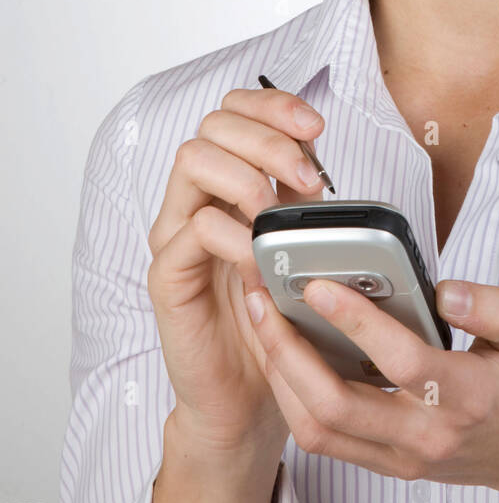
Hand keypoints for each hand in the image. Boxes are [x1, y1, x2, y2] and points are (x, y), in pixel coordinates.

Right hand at [146, 85, 327, 456]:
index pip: (234, 111)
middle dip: (269, 137)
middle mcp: (194, 200)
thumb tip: (326, 168)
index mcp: (226, 183)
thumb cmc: (274, 320)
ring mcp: (175, 234)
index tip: (315, 125)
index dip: (273, 105)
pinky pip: (194, 231)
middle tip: (308, 177)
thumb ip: (302, 205)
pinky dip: (236, 235)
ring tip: (280, 212)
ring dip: (249, 176)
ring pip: (193, 159)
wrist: (247, 397)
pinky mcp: (168, 276)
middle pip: (213, 125)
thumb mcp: (299, 248)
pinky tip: (263, 257)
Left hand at [242, 274, 498, 502]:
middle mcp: (428, 435)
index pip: (402, 362)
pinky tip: (284, 351)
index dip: (356, 322)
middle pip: (338, 405)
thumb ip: (495, 307)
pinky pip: (325, 437)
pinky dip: (294, 395)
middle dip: (288, 350)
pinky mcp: (387, 461)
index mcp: (468, 397)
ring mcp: (403, 455)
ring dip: (281, 374)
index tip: (319, 284)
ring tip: (262, 319)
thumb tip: (445, 291)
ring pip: (320, 429)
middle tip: (262, 298)